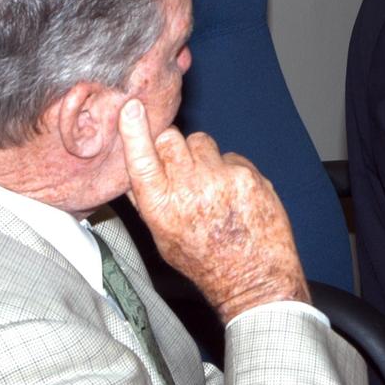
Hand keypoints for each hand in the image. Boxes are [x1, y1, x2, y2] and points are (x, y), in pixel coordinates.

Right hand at [117, 98, 309, 321]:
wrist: (253, 276)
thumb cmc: (203, 260)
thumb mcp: (162, 237)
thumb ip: (146, 200)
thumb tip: (130, 166)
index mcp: (161, 206)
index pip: (141, 159)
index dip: (134, 131)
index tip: (132, 108)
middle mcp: (189, 188)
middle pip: (170, 139)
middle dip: (171, 147)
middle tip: (181, 167)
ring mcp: (221, 178)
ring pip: (201, 142)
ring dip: (201, 156)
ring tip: (210, 185)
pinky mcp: (248, 174)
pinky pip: (230, 156)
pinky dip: (229, 169)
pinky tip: (233, 195)